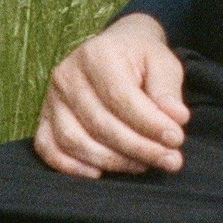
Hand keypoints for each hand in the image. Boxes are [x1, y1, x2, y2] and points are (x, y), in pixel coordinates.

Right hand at [32, 13, 188, 179]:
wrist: (116, 48)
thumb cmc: (141, 59)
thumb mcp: (163, 63)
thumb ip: (168, 91)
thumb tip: (177, 119)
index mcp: (98, 55)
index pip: (121, 98)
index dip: (149, 124)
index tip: (176, 140)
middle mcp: (68, 75)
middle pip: (100, 123)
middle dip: (138, 148)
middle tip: (170, 160)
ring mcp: (52, 98)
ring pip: (75, 140)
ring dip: (112, 161)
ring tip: (143, 165)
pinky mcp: (45, 117)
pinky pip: (47, 147)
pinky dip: (70, 166)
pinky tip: (99, 173)